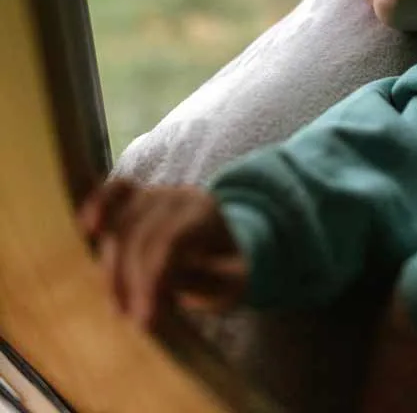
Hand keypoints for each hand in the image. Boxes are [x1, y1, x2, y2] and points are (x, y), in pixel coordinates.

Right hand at [79, 178, 247, 329]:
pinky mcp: (137, 197)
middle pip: (143, 234)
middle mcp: (180, 197)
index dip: (154, 279)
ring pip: (123, 223)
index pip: (172, 240)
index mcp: (207, 213)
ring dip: (114, 267)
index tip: (146, 320)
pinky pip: (115, 191)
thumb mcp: (233, 283)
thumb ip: (207, 284)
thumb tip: (163, 292)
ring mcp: (157, 193)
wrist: (224, 248)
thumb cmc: (227, 270)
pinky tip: (89, 227)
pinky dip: (100, 204)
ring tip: (120, 307)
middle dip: (135, 281)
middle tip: (137, 321)